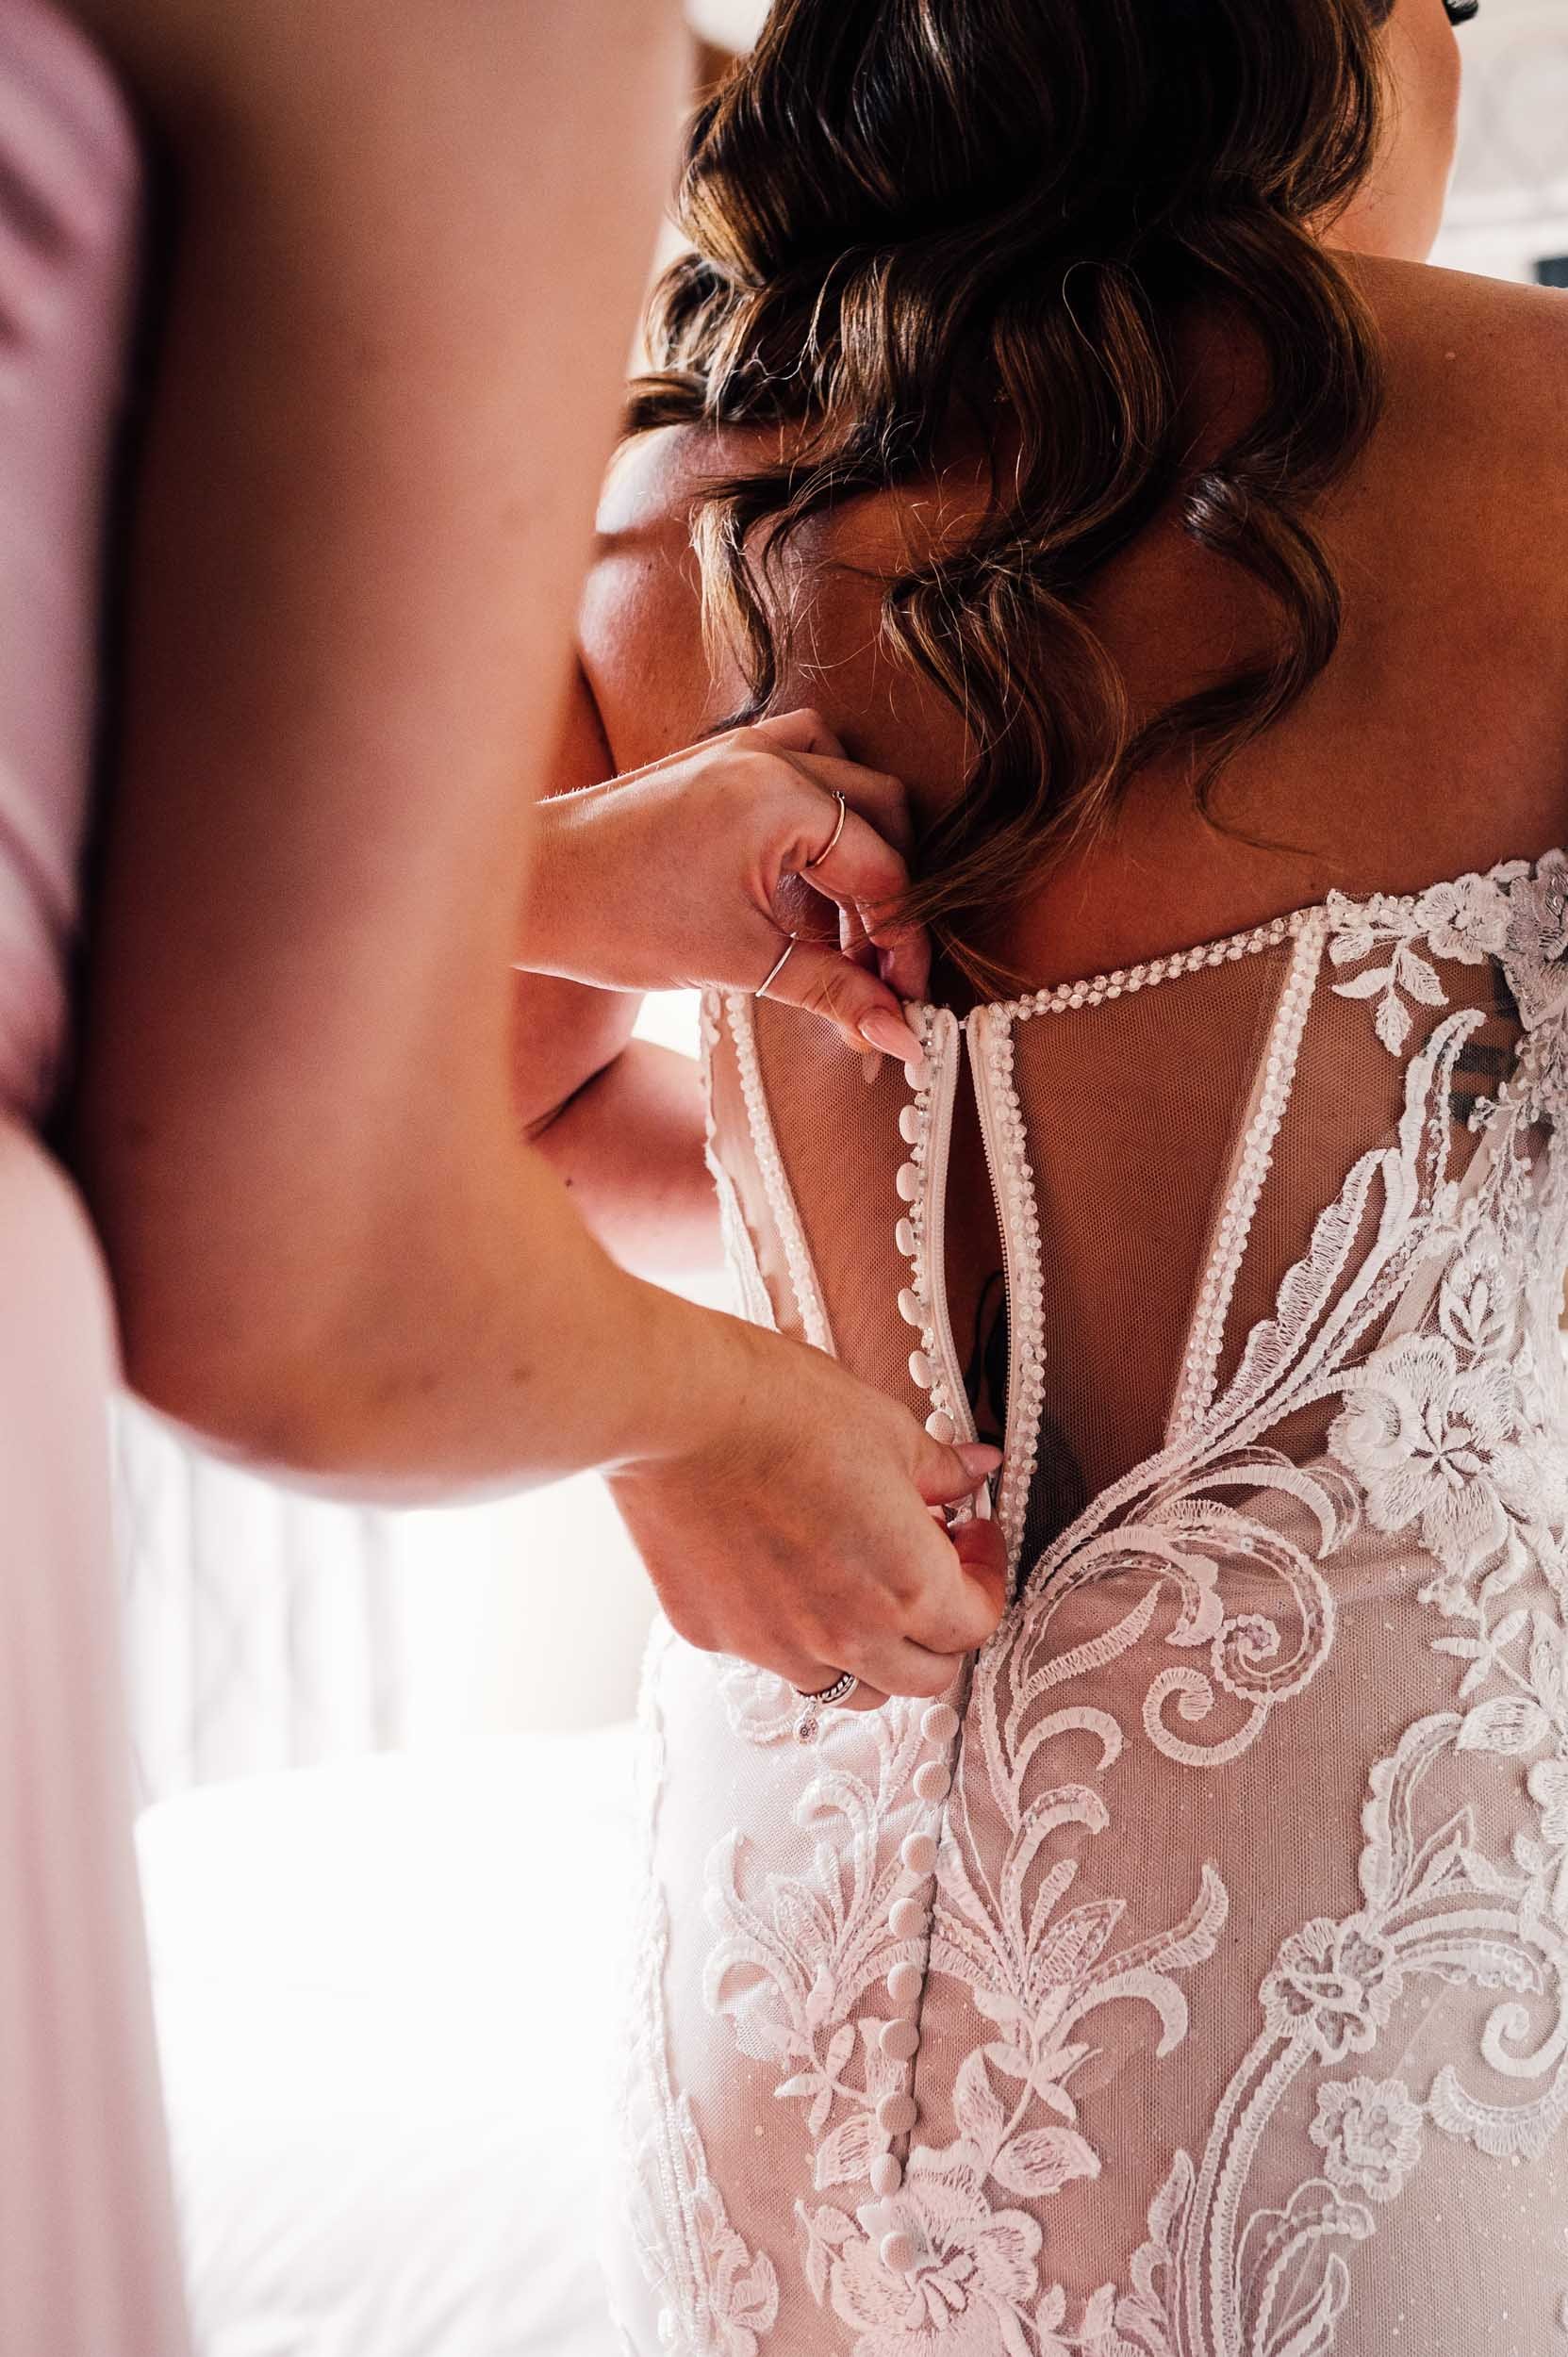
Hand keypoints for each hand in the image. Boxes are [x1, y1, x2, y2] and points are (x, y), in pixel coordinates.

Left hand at [522, 708, 931, 1066]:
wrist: (525, 887)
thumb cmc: (615, 920)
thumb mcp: (739, 963)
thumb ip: (832, 993)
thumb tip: (900, 1037)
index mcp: (782, 798)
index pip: (885, 869)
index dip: (902, 944)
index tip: (904, 1002)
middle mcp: (770, 756)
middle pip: (880, 816)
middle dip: (888, 899)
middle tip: (876, 973)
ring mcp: (741, 749)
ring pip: (843, 787)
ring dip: (857, 857)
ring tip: (838, 938)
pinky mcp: (716, 763)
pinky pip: (798, 773)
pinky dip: (815, 827)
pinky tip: (797, 889)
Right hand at [608, 1316, 1008, 1706]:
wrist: (678, 1409)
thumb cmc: (785, 1410)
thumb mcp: (888, 1430)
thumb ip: (942, 1471)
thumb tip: (978, 1471)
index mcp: (907, 1589)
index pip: (975, 1625)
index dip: (986, 1578)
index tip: (973, 1536)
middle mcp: (846, 1638)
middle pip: (922, 1678)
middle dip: (939, 1629)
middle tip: (928, 1565)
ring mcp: (774, 1647)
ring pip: (846, 1685)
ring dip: (870, 1648)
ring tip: (857, 1580)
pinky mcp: (713, 1635)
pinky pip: (770, 1654)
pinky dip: (790, 1628)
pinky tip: (781, 1565)